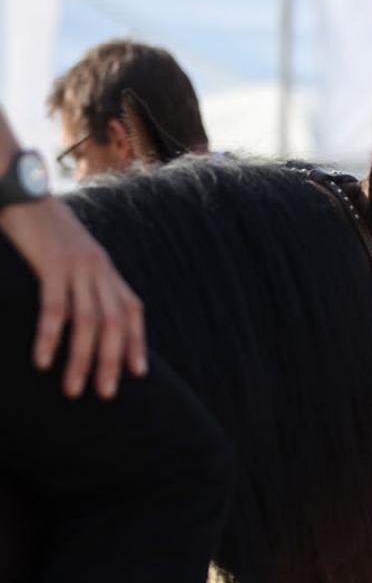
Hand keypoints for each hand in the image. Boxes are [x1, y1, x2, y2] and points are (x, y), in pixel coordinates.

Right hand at [0, 196, 145, 397]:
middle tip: (105, 393)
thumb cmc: (41, 227)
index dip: (136, 342)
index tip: (137, 373)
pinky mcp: (52, 264)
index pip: (131, 311)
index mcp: (105, 269)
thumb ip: (82, 280)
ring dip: (82, 359)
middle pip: (114, 323)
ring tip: (73, 389)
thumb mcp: (70, 255)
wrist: (22, 188)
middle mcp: (99, 269)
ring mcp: (77, 266)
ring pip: (89, 322)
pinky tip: (43, 361)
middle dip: (112, 361)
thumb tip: (84, 312)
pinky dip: (51, 337)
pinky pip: (55, 307)